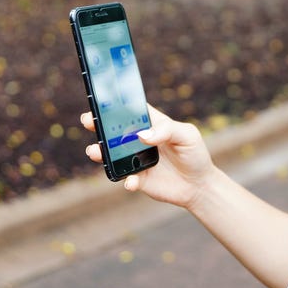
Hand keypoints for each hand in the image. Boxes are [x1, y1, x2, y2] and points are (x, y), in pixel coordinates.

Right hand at [80, 105, 217, 209]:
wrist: (200, 186)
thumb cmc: (194, 154)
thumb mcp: (186, 135)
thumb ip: (167, 130)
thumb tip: (142, 136)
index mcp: (151, 124)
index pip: (130, 110)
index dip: (115, 105)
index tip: (100, 101)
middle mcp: (140, 141)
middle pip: (114, 131)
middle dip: (98, 125)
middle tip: (88, 121)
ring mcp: (136, 160)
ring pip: (112, 155)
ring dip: (100, 153)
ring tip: (94, 151)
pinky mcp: (139, 179)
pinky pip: (126, 178)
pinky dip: (126, 180)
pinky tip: (131, 181)